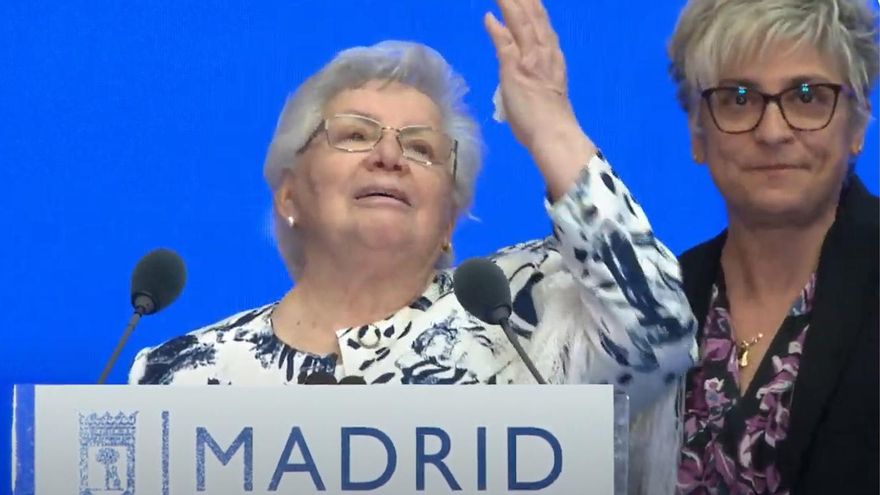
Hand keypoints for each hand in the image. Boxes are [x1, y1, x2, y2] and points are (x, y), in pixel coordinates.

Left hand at [484, 0, 596, 199]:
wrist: (554, 134)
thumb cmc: (545, 122)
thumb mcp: (540, 91)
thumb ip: (528, 74)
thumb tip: (511, 63)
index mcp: (552, 59)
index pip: (542, 26)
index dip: (534, 8)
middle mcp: (544, 53)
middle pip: (533, 17)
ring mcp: (530, 59)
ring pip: (521, 23)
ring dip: (511, 4)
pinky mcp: (516, 69)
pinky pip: (505, 43)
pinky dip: (497, 28)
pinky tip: (489, 16)